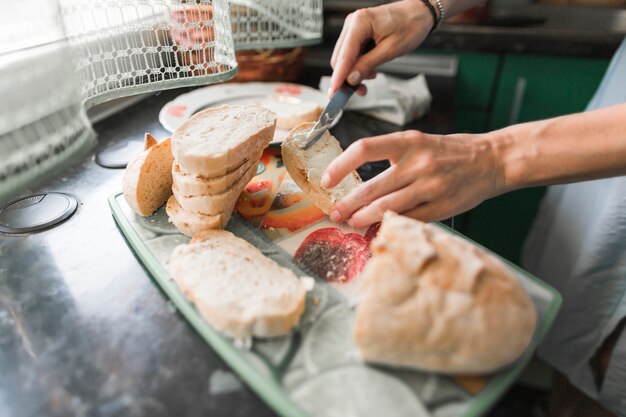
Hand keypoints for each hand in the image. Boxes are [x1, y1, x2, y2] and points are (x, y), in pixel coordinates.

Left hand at [320, 130, 504, 226]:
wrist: (492, 160)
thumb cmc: (449, 151)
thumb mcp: (420, 142)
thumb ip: (392, 158)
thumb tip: (358, 183)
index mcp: (409, 142)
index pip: (364, 149)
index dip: (341, 166)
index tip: (327, 179)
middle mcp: (418, 163)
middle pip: (372, 188)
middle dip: (348, 204)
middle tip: (334, 212)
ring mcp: (430, 187)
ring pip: (387, 208)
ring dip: (363, 218)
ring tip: (351, 222)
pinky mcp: (441, 207)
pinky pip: (408, 220)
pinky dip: (390, 226)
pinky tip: (378, 229)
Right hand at [328, 0, 433, 97]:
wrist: (420, 13)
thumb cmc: (410, 25)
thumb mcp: (391, 49)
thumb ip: (368, 64)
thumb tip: (351, 79)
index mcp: (360, 22)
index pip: (343, 56)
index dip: (338, 77)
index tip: (334, 93)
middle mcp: (352, 23)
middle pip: (339, 58)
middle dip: (347, 77)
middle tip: (360, 91)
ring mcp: (353, 28)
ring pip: (344, 58)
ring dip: (353, 72)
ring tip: (371, 77)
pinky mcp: (357, 33)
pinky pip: (351, 54)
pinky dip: (358, 65)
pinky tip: (370, 69)